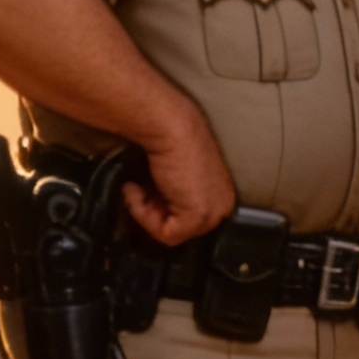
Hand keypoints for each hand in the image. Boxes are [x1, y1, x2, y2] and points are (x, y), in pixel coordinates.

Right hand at [122, 108, 236, 245]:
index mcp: (220, 196)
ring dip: (144, 212)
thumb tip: (152, 207)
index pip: (187, 222)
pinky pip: (164, 234)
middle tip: (138, 189)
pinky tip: (137, 189)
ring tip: (136, 186)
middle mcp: (222, 206)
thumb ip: (170, 195)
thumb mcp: (171, 175)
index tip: (144, 191)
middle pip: (179, 230)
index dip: (159, 209)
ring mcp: (213, 213)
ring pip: (170, 234)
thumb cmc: (167, 139)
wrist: (167, 124)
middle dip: (152, 212)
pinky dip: (142, 214)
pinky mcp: (198, 215)